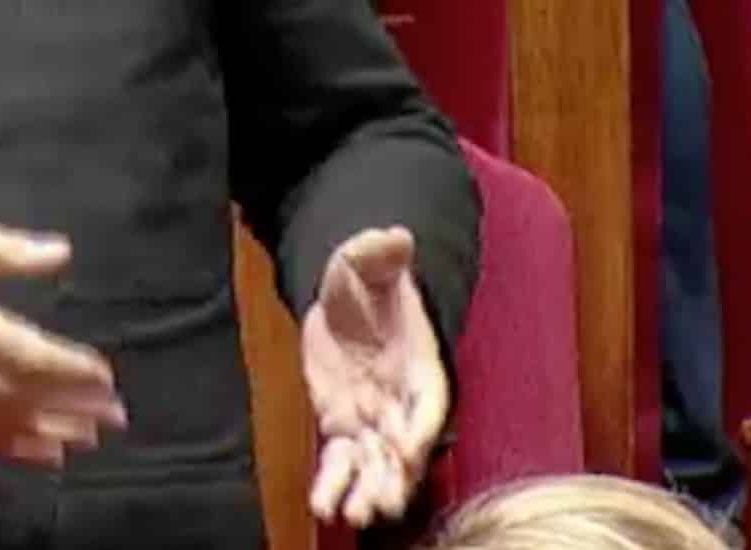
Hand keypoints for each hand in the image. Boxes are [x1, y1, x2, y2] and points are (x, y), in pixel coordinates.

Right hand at [0, 220, 126, 466]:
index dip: (75, 369)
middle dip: (79, 407)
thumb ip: (4, 250)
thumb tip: (58, 251)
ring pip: (14, 425)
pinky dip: (20, 450)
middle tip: (118, 414)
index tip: (105, 375)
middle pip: (33, 397)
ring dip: (58, 432)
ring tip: (94, 435)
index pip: (36, 356)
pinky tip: (47, 454)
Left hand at [301, 226, 447, 528]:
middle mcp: (401, 401)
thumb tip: (395, 237)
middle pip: (406, 448)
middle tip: (382, 502)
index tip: (408, 449)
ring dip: (368, 489)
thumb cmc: (367, 280)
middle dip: (396, 475)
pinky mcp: (342, 427)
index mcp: (419, 366)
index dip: (420, 427)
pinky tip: (323, 506)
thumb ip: (380, 252)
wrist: (346, 299)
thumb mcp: (366, 259)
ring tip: (355, 514)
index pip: (427, 402)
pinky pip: (341, 462)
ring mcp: (373, 419)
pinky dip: (334, 483)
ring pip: (375, 464)